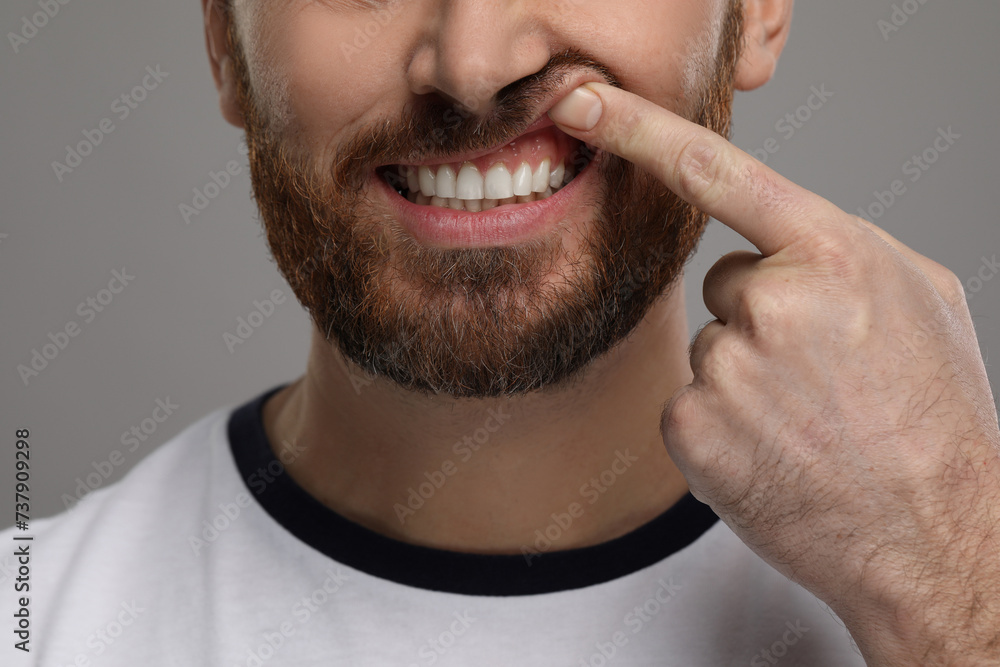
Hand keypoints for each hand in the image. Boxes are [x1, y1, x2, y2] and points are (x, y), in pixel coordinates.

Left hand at [549, 82, 999, 664]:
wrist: (932, 536)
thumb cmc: (935, 419)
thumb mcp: (924, 298)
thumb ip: (843, 250)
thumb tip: (782, 246)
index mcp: (831, 255)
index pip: (716, 171)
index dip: (638, 128)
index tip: (583, 103)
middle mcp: (770, 302)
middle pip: (725, 284)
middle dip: (762, 319)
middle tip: (820, 376)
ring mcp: (724, 368)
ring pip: (711, 348)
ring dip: (746, 378)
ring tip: (807, 420)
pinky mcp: (691, 428)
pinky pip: (689, 402)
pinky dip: (722, 425)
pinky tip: (775, 451)